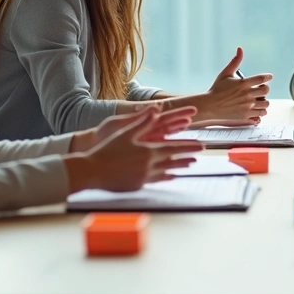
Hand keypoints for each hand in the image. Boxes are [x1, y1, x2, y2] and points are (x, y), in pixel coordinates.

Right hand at [65, 107, 204, 192]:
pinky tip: (172, 176)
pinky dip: (166, 177)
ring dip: (179, 166)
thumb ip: (143, 121)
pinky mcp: (138, 184)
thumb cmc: (107, 150)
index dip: (188, 145)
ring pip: (167, 170)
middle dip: (188, 155)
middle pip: (174, 159)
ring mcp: (144, 176)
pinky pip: (156, 180)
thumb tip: (156, 109)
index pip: (174, 147)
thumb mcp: (125, 132)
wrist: (92, 171)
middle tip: (200, 153)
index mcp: (148, 150)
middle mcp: (149, 164)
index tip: (201, 144)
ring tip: (191, 164)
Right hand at [204, 47, 272, 122]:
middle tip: (260, 89)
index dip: (268, 77)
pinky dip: (261, 110)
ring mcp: (247, 105)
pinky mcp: (246, 115)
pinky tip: (256, 107)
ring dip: (264, 100)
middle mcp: (247, 94)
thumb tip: (240, 49)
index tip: (269, 77)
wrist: (210, 105)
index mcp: (243, 83)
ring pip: (266, 103)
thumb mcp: (225, 73)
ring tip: (259, 99)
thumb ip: (235, 61)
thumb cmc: (217, 89)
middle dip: (264, 88)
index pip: (262, 78)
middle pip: (266, 90)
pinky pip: (261, 113)